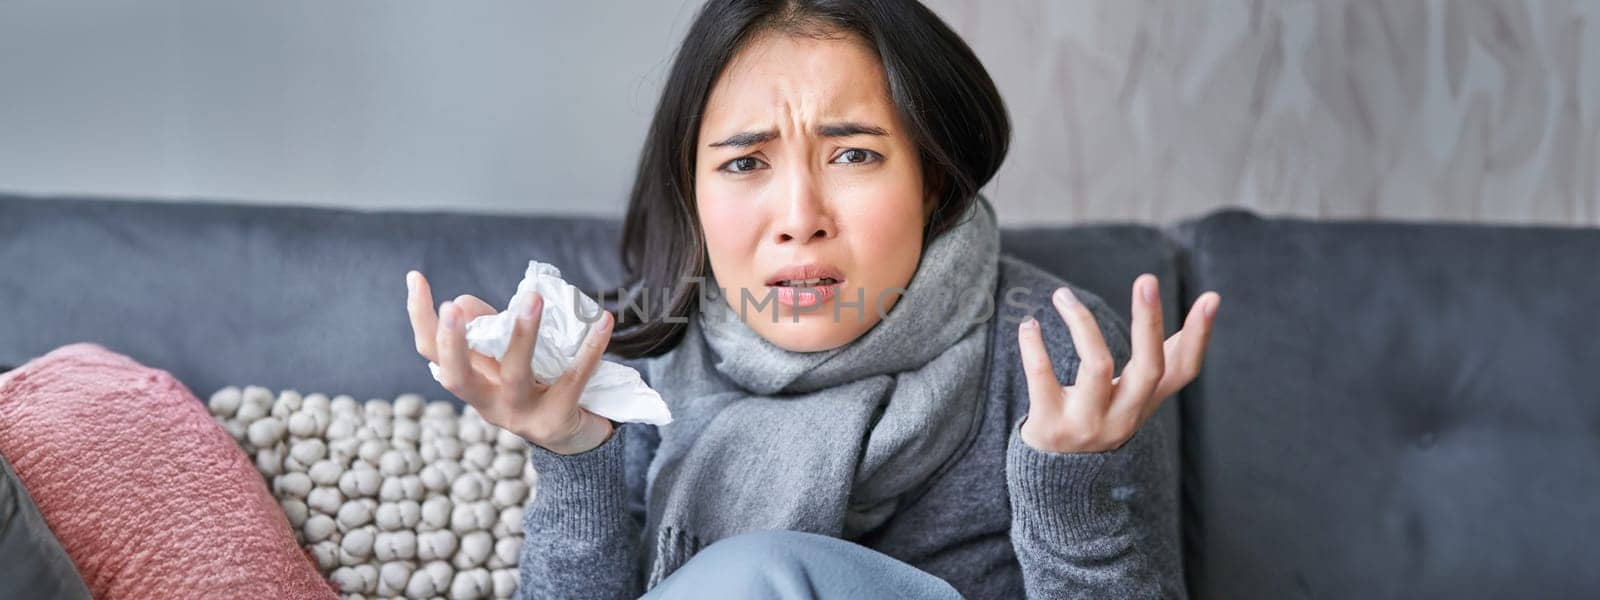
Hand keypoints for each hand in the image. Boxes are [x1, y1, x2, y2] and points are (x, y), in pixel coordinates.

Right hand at [405, 270, 614, 454]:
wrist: (576, 442)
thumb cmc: (539, 389)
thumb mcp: (508, 362)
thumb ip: (490, 333)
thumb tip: (463, 301)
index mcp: (472, 384)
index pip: (432, 353)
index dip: (420, 317)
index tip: (416, 277)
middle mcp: (488, 404)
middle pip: (458, 376)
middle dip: (452, 343)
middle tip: (452, 306)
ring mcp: (521, 416)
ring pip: (515, 375)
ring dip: (522, 334)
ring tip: (532, 299)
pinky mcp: (556, 421)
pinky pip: (573, 380)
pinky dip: (589, 348)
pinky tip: (603, 321)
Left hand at [1017, 274, 1219, 452]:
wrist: (1054, 478)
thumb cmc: (1099, 419)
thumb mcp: (1133, 395)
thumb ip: (1163, 356)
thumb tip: (1209, 303)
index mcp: (1145, 402)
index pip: (1183, 371)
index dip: (1199, 336)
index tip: (1211, 297)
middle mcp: (1123, 416)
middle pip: (1149, 368)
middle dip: (1150, 323)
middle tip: (1147, 279)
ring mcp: (1087, 424)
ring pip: (1098, 367)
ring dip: (1082, 324)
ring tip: (1062, 296)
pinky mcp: (1050, 426)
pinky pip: (1043, 378)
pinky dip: (1034, 347)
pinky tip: (1030, 325)